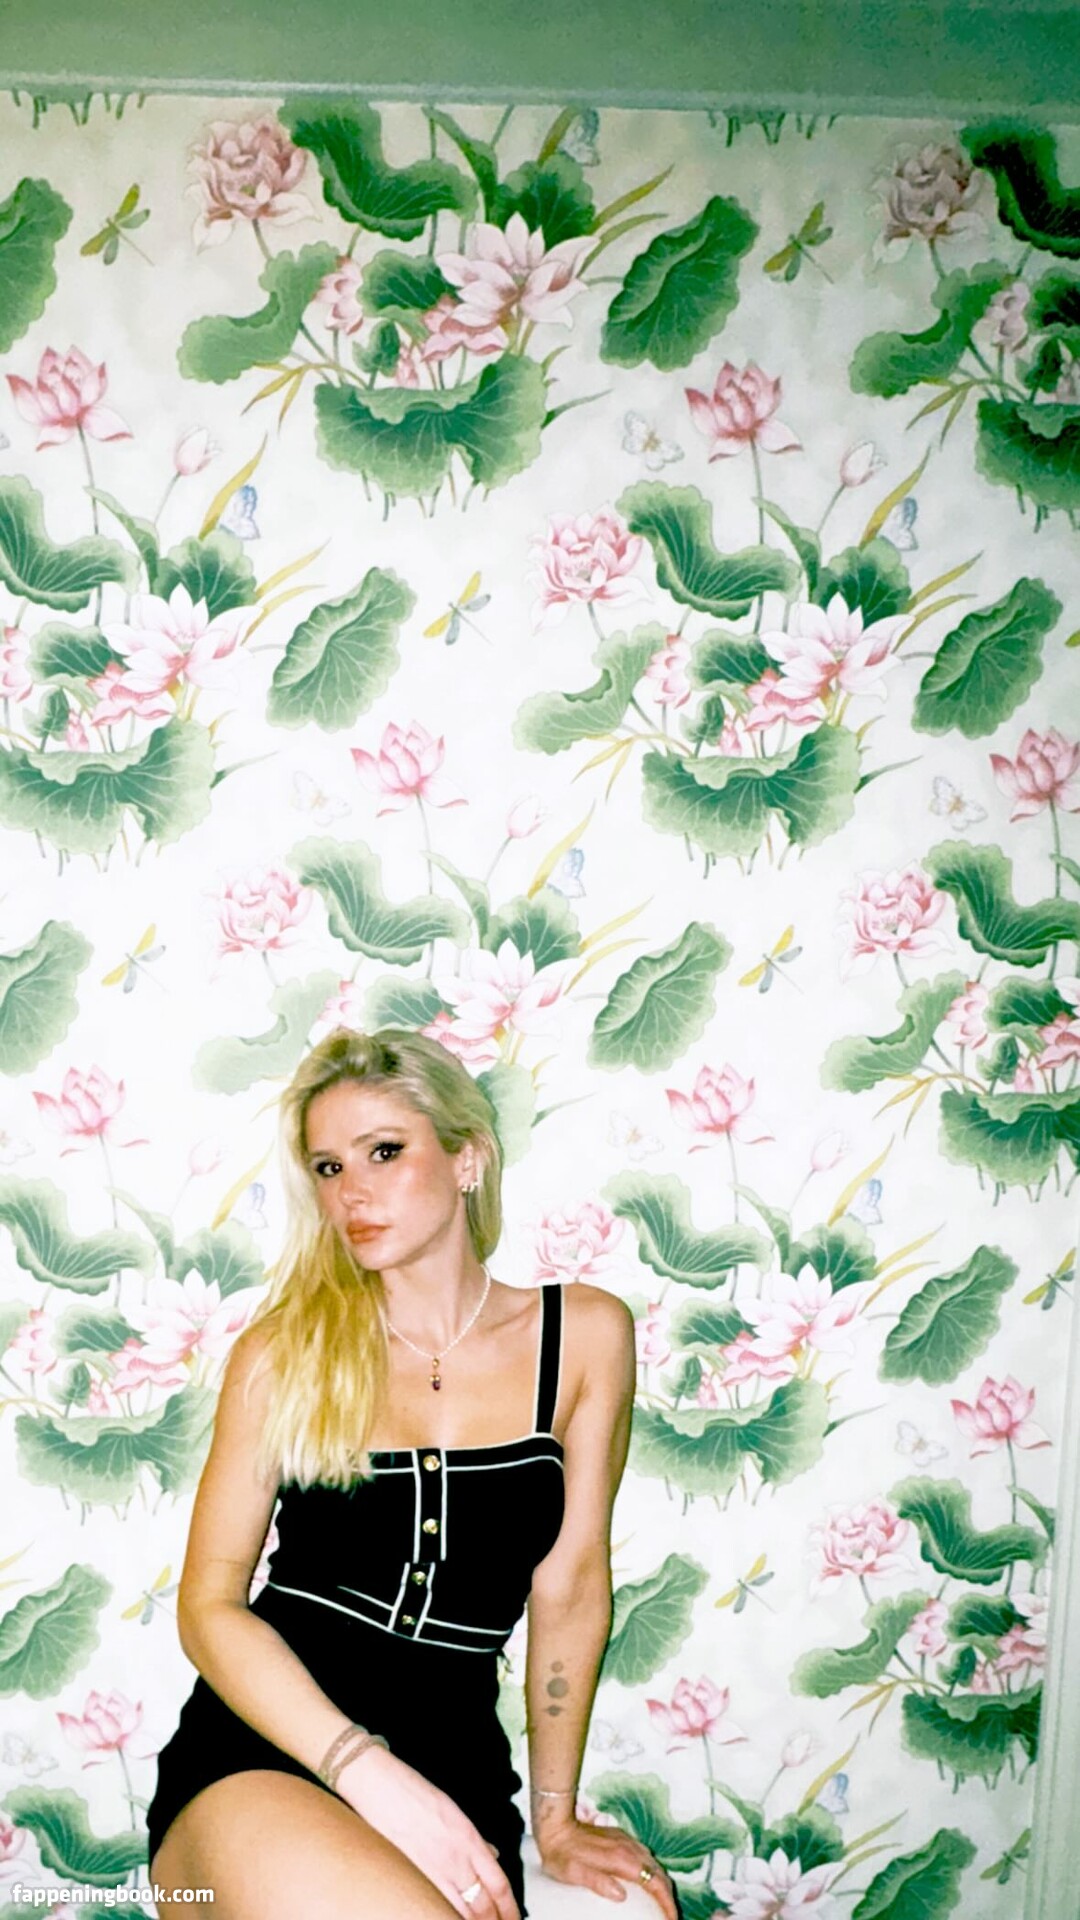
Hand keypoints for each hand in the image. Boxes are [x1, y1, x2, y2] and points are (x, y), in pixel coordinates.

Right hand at [336, 1745, 518, 1919]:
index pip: (499, 1884)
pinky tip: (447, 1918)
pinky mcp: (410, 1879)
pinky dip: (444, 1916)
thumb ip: (474, 1838)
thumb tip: (492, 1854)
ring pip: (460, 1913)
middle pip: (483, 1906)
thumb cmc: (414, 1792)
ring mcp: (432, 1873)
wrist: (379, 1786)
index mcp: (469, 1840)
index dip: (510, 1909)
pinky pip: (433, 1907)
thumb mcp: (454, 1811)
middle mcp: (455, 1860)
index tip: (514, 1919)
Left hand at [535, 1813, 678, 1916]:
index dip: (666, 1901)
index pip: (654, 1882)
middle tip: (669, 1915)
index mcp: (620, 1858)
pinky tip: (647, 1881)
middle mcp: (628, 1847)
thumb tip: (621, 1895)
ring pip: (654, 1863)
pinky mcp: (621, 1837)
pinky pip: (645, 1856)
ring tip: (662, 1903)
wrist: (555, 1825)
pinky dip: (653, 1872)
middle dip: (668, 1896)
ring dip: (662, 1884)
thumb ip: (598, 1882)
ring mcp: (626, 1840)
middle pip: (659, 1873)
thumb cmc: (561, 1854)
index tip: (672, 1918)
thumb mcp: (574, 1872)